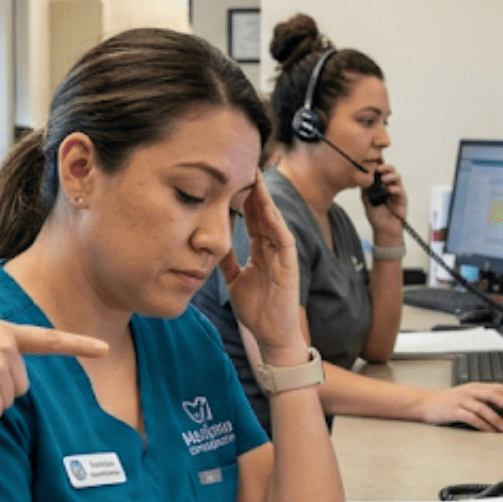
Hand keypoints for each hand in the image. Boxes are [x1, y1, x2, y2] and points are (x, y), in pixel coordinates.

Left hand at [217, 187, 307, 360]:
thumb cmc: (256, 310)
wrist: (270, 336)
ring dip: (266, 200)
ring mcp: (282, 256)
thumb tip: (211, 244)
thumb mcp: (233, 280)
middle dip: (255, 190)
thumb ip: (227, 261)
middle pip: (264, 213)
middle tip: (245, 165)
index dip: (243, 197)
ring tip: (256, 178)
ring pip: (274, 221)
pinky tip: (268, 210)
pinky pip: (284, 240)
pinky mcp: (290, 266)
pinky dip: (277, 224)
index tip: (231, 177)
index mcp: (260, 251)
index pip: (252, 217)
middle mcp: (272, 249)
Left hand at [365, 162, 407, 240]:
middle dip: (386, 167)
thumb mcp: (366, 200)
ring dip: (391, 176)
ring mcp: (396, 192)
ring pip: (397, 178)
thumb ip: (365, 188)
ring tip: (384, 179)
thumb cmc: (376, 216)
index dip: (379, 166)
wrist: (384, 229)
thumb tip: (362, 176)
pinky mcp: (402, 199)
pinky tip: (389, 190)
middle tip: (379, 168)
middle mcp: (389, 186)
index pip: (382, 172)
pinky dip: (395, 188)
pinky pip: (400, 190)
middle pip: (391, 172)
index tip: (372, 164)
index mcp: (381, 185)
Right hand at [414, 383, 502, 431]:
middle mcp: (469, 392)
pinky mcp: (454, 411)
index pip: (497, 387)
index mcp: (474, 386)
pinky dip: (483, 426)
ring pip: (484, 408)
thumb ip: (481, 398)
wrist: (426, 403)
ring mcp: (462, 401)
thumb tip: (502, 408)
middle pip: (493, 395)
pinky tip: (489, 432)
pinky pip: (472, 419)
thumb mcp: (466, 394)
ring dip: (497, 419)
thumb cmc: (447, 401)